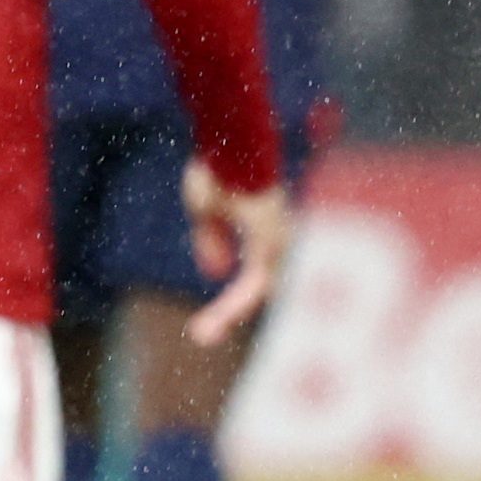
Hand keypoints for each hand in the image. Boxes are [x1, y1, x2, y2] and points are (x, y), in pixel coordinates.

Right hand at [182, 157, 294, 344]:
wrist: (231, 146)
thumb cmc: (218, 169)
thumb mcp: (205, 209)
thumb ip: (212, 239)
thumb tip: (217, 271)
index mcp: (265, 231)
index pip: (255, 273)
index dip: (234, 295)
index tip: (210, 315)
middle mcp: (278, 242)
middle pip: (258, 287)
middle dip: (230, 313)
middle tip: (202, 334)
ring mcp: (277, 246)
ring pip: (255, 292)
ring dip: (230, 313)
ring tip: (203, 333)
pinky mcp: (269, 249)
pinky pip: (252, 286)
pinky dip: (234, 304)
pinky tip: (216, 319)